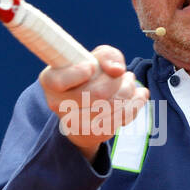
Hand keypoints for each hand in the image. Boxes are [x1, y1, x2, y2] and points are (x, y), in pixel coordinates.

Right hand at [39, 45, 149, 161]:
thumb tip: (117, 70)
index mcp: (50, 80)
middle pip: (97, 93)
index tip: (91, 67)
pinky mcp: (93, 134)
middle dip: (118, 81)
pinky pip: (121, 118)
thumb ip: (107, 55)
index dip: (78, 74)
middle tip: (125, 74)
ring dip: (129, 90)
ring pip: (112, 107)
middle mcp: (58, 104)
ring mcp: (75, 123)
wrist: (85, 107)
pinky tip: (138, 95)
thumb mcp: (94, 57)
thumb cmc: (89, 75)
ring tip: (130, 82)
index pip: (60, 81)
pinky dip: (135, 104)